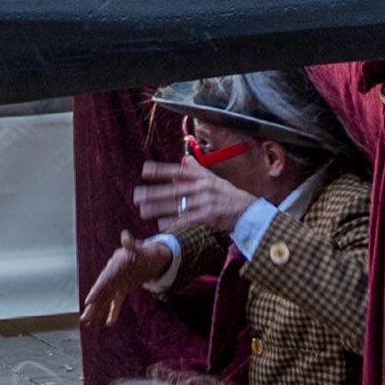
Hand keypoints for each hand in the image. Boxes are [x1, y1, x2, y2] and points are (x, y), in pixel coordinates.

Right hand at [82, 230, 181, 326]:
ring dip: (98, 311)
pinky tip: (109, 323)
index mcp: (116, 265)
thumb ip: (133, 245)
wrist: (155, 256)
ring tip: (89, 324)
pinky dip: (113, 312)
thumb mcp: (143, 249)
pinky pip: (117, 301)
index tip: (88, 301)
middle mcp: (114, 274)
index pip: (104, 279)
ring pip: (105, 298)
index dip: (96, 290)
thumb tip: (125, 236)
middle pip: (101, 292)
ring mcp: (118, 282)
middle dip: (93, 306)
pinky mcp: (123, 288)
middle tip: (84, 318)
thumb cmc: (149, 252)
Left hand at [129, 153, 259, 247]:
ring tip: (143, 210)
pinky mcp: (209, 216)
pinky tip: (161, 225)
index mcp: (203, 177)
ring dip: (159, 208)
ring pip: (178, 205)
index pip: (179, 171)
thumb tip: (184, 160)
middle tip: (136, 195)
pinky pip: (188, 219)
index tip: (145, 170)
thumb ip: (198, 170)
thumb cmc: (229, 195)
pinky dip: (174, 222)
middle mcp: (203, 188)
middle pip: (174, 189)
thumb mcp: (214, 179)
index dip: (162, 170)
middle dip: (154, 192)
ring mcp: (206, 202)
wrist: (248, 211)